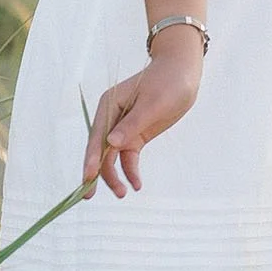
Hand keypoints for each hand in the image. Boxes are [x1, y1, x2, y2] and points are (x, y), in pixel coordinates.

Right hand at [81, 45, 200, 196]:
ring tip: (123, 194)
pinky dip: (131, 171)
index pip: (97, 135)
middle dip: (97, 173)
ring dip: (114, 176)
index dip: (91, 158)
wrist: (184, 74)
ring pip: (113, 157)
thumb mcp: (153, 103)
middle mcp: (111, 118)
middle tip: (90, 197)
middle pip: (100, 150)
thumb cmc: (168, 82)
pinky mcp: (136, 136)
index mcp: (109, 105)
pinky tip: (136, 185)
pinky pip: (129, 158)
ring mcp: (123, 129)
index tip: (88, 177)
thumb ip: (133, 124)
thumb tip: (111, 143)